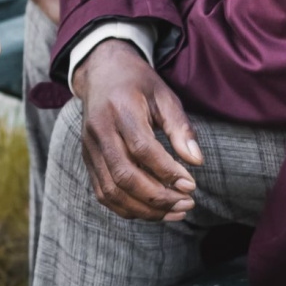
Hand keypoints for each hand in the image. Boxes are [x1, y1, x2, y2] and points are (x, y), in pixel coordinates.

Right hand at [72, 39, 202, 222]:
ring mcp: (90, 148)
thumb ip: (180, 128)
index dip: (167, 171)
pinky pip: (103, 193)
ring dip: (144, 209)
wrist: (101, 73)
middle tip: (187, 203)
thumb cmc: (137, 84)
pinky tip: (152, 211)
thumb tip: (196, 161)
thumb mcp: (164, 96)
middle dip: (158, 197)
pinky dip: (127, 208)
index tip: (191, 184)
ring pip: (112, 191)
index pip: (142, 149)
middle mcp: (100, 131)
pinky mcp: (88, 160)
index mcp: (120, 109)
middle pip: (124, 176)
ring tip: (174, 212)